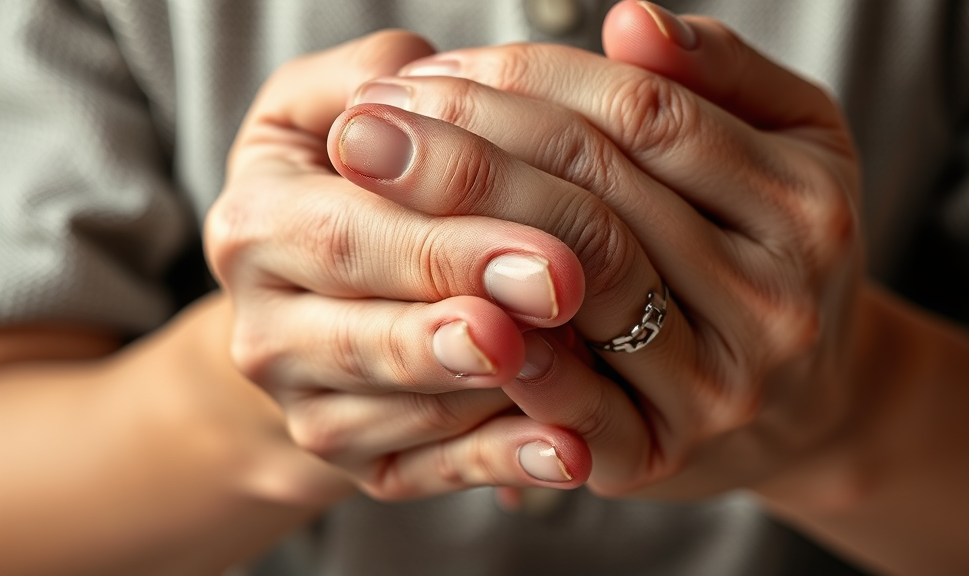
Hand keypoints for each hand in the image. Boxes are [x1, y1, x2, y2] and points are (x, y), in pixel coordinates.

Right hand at [205, 30, 598, 499]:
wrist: (308, 302)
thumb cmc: (338, 185)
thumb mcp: (323, 110)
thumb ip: (370, 78)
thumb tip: (420, 76)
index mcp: (255, 227)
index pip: (346, 236)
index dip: (445, 242)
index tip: (544, 248)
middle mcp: (265, 332)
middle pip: (371, 333)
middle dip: (472, 316)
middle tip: (561, 297)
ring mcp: (310, 409)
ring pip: (411, 412)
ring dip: (500, 396)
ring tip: (587, 379)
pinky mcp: (358, 464)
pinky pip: (431, 472)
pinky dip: (504, 464)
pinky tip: (571, 455)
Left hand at [337, 2, 861, 496]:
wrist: (809, 405)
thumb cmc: (782, 251)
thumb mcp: (795, 142)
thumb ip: (721, 73)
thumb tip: (629, 21)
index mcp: (803, 202)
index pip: (645, 115)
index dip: (530, 79)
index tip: (434, 69)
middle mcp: (774, 300)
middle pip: (600, 198)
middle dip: (470, 148)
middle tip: (371, 121)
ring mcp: (720, 387)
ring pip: (579, 287)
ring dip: (463, 230)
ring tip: (375, 189)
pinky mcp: (660, 455)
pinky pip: (573, 403)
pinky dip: (504, 349)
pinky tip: (432, 298)